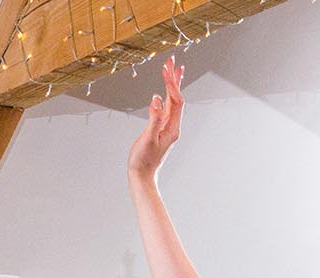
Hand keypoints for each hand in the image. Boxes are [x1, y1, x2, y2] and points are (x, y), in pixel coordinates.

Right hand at [127, 57, 184, 181]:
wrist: (143, 175)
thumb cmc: (144, 159)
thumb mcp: (148, 138)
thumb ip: (154, 118)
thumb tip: (157, 99)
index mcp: (172, 127)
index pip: (175, 101)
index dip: (171, 84)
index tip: (165, 69)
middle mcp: (173, 125)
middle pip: (176, 98)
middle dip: (174, 78)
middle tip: (172, 60)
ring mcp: (168, 127)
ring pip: (172, 101)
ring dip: (172, 84)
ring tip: (172, 69)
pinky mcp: (162, 128)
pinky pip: (166, 107)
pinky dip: (166, 95)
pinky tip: (164, 90)